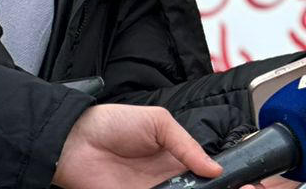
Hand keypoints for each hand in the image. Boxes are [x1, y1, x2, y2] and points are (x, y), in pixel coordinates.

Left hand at [51, 103, 220, 188]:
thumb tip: (215, 169)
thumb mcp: (160, 123)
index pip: (201, 172)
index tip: (230, 181)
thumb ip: (187, 146)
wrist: (75, 141)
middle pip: (191, 188)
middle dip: (205, 188)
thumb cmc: (116, 124)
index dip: (214, 176)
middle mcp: (164, 180)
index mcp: (174, 158)